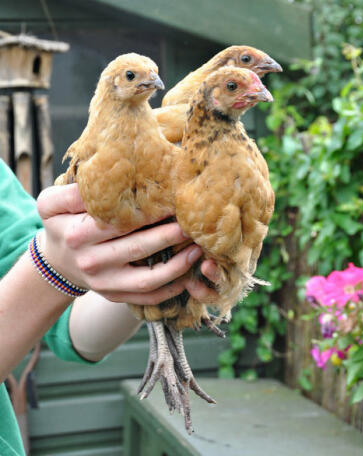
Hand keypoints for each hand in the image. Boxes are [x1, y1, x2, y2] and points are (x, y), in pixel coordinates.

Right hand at [36, 184, 218, 304]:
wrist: (58, 261)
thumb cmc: (61, 224)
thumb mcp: (52, 204)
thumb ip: (72, 192)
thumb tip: (102, 179)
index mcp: (77, 234)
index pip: (117, 222)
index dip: (146, 212)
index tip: (170, 201)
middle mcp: (91, 261)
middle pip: (136, 248)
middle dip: (168, 236)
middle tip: (192, 223)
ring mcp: (104, 283)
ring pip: (146, 279)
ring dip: (176, 266)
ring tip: (198, 249)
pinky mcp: (115, 296)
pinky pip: (147, 297)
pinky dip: (170, 289)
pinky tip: (189, 275)